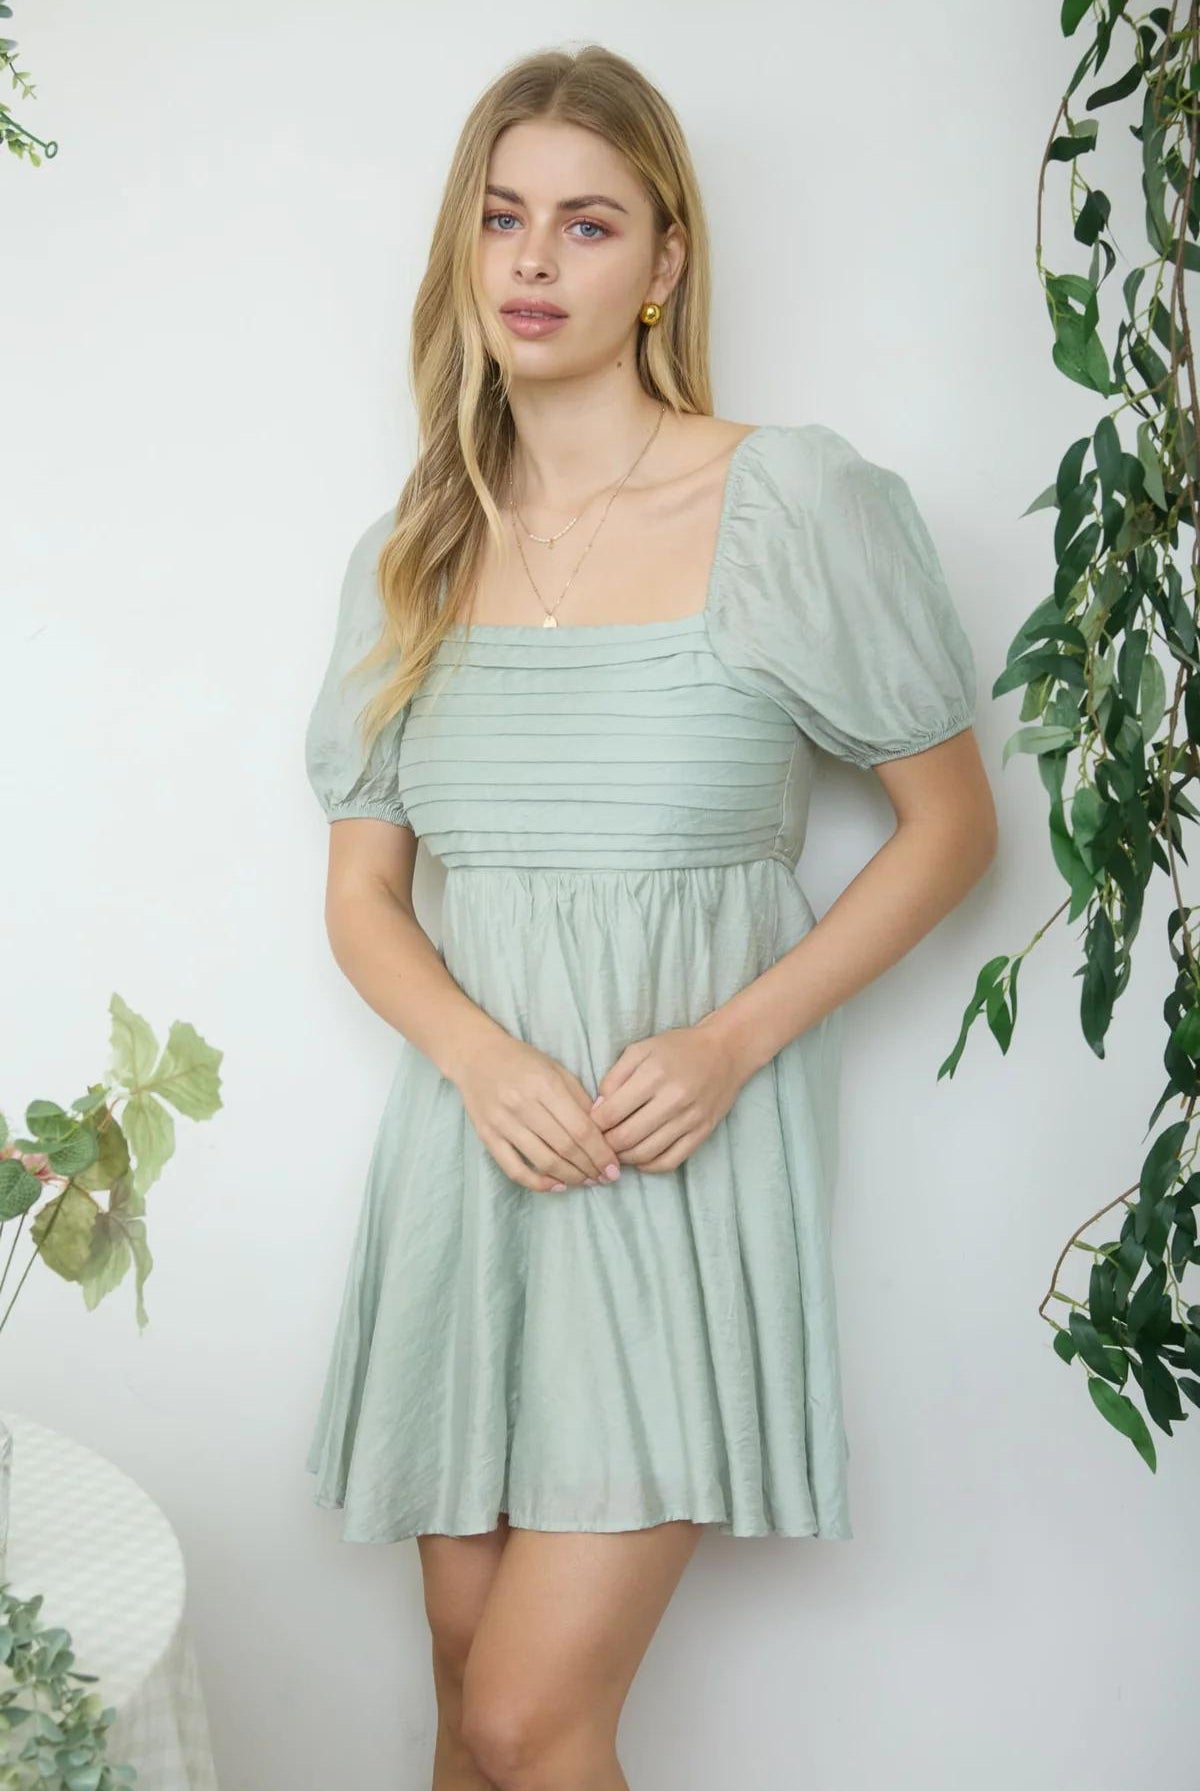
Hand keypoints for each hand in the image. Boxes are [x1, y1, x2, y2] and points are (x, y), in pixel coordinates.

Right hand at [451, 1026, 620, 1194]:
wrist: (476, 1055)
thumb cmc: (522, 1061)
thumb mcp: (556, 1069)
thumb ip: (580, 1099)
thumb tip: (604, 1133)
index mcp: (545, 1084)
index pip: (580, 1128)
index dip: (600, 1152)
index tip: (614, 1167)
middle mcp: (522, 1104)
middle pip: (565, 1147)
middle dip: (590, 1167)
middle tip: (605, 1178)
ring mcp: (502, 1123)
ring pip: (543, 1161)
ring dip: (571, 1177)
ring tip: (587, 1182)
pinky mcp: (487, 1136)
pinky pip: (514, 1169)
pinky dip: (538, 1183)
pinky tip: (557, 1186)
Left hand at [590, 1014, 752, 1172]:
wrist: (725, 1051)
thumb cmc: (677, 1048)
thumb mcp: (640, 1050)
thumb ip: (614, 1077)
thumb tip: (598, 1109)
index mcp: (654, 1075)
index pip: (612, 1113)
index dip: (594, 1124)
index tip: (590, 1124)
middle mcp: (673, 1099)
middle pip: (626, 1137)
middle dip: (606, 1144)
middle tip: (600, 1141)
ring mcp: (690, 1119)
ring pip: (646, 1153)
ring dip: (624, 1157)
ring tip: (617, 1150)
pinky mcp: (703, 1133)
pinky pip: (670, 1161)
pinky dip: (649, 1166)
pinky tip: (640, 1158)